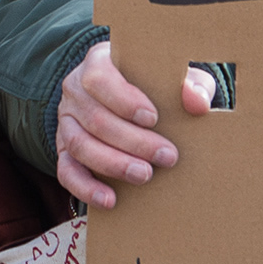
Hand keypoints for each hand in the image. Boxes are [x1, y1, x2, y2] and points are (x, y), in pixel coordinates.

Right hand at [54, 37, 219, 208]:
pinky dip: (86, 188)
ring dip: (113, 164)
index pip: (100, 79)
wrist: (131, 100)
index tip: (153, 118)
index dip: (124, 100)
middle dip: (133, 141)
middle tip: (166, 156)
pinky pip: (66, 171)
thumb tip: (197, 102)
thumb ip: (191, 82)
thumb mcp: (174, 75)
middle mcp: (75, 90)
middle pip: (96, 118)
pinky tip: (110, 200)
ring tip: (144, 175)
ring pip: (80, 145)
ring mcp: (66, 121)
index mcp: (98, 63)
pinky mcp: (64, 150)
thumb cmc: (154, 83)